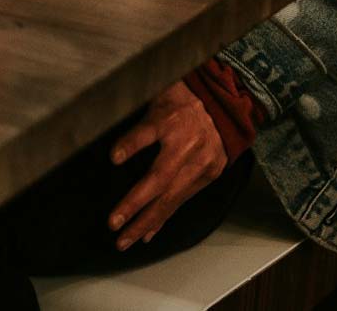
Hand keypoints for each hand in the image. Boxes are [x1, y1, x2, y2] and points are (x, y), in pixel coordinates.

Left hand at [107, 80, 226, 250]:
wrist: (225, 106)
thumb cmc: (181, 98)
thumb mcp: (155, 96)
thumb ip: (136, 119)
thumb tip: (111, 146)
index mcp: (172, 120)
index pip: (147, 133)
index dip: (131, 145)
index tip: (114, 159)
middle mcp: (188, 147)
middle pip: (160, 180)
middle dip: (136, 205)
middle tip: (114, 224)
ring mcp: (201, 164)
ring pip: (171, 198)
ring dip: (147, 221)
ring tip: (126, 240)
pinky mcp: (209, 175)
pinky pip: (182, 200)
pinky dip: (164, 217)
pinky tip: (148, 234)